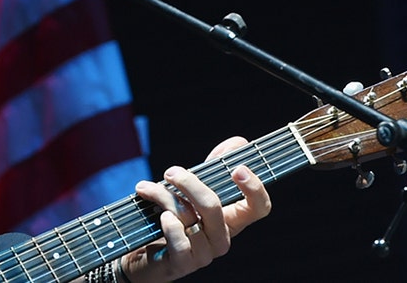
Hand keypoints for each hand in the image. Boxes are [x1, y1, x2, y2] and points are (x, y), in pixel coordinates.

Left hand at [118, 136, 271, 281]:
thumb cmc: (175, 219)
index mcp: (232, 219)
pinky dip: (167, 223)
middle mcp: (222, 238)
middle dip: (189, 183)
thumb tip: (238, 142)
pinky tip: (158, 215)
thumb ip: (216, 166)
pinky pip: (179, 240)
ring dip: (163, 196)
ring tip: (146, 189)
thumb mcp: (195, 190)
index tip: (237, 168)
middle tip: (171, 172)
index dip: (255, 188)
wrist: (146, 254)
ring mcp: (205, 253)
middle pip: (214, 206)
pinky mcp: (183, 263)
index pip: (259, 207)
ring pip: (188, 217)